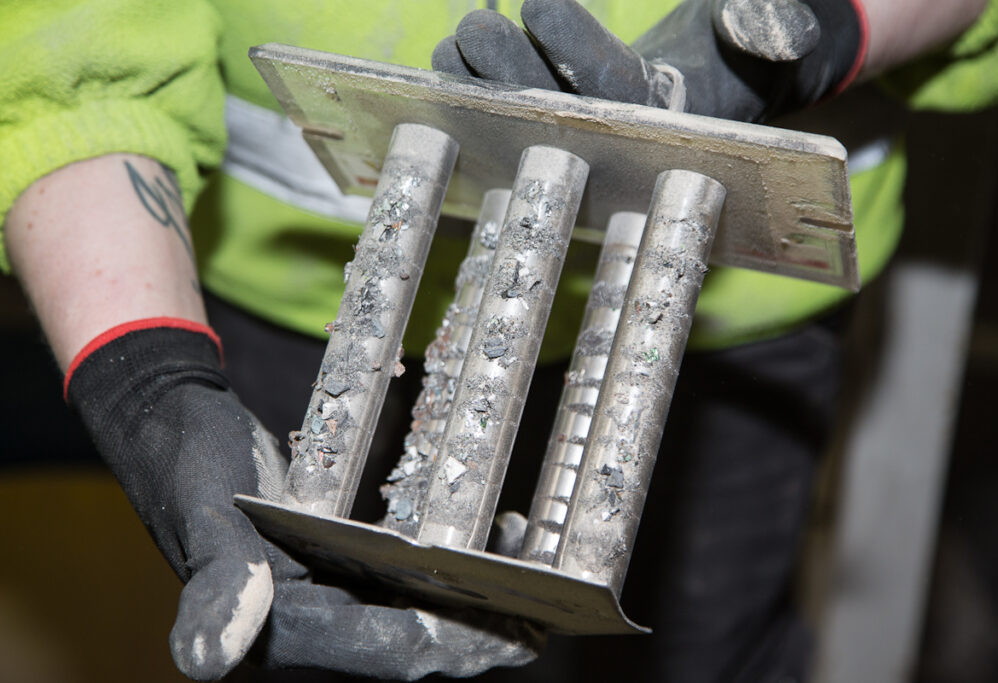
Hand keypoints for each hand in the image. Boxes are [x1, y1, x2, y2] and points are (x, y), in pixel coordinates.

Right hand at [66, 321, 540, 679]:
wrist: (172, 421)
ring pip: (414, 609)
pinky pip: (399, 575)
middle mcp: (309, 621)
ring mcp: (323, 592)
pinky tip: (481, 539)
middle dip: (481, 628)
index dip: (458, 646)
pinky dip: (442, 566)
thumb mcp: (207, 516)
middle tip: (546, 608)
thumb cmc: (186, 461)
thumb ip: (220, 584)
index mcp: (282, 627)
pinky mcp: (333, 562)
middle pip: (414, 638)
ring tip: (527, 570)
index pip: (389, 651)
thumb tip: (210, 661)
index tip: (522, 632)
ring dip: (471, 598)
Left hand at [432, 0, 865, 121]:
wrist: (718, 79)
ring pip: (522, 119)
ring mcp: (581, 135)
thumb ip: (766, 24)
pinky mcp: (556, 129)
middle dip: (509, 72)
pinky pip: (504, 119)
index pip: (613, 87)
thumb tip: (764, 27)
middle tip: (476, 27)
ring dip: (479, 84)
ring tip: (453, 46)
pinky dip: (470, 92)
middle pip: (552, 112)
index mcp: (665, 121)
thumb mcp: (766, 34)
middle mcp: (616, 137)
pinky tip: (447, 65)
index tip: (538, 0)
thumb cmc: (740, 54)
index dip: (572, 46)